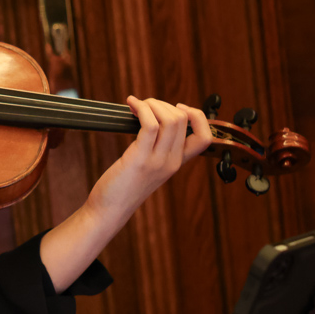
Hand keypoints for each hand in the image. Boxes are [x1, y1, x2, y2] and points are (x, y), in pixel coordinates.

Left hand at [86, 97, 212, 222]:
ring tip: (137, 105)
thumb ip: (156, 148)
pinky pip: (150, 124)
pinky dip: (141, 108)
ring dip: (153, 104)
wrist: (109, 209)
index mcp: (177, 163)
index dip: (197, 116)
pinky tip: (130, 104)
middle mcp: (172, 162)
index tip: (178, 108)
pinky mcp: (139, 159)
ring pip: (171, 119)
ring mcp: (158, 161)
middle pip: (184, 120)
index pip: (205, 137)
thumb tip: (151, 117)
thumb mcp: (148, 167)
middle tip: (145, 105)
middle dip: (163, 104)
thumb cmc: (122, 186)